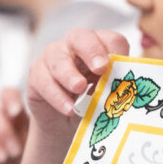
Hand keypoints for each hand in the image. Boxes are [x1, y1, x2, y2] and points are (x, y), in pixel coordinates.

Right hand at [26, 28, 130, 142]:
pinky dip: (57, 95)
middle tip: (101, 68)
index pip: (110, 39)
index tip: (120, 66)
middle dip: (91, 50)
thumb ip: (115, 86)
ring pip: (57, 57)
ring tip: (80, 88)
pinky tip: (69, 108)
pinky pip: (43, 80)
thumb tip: (126, 85)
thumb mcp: (107, 96)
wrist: (65, 126)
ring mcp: (52, 58)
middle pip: (81, 37)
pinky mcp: (36, 75)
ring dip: (69, 73)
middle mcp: (74, 46)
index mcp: (98, 47)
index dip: (115, 50)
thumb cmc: (90, 105)